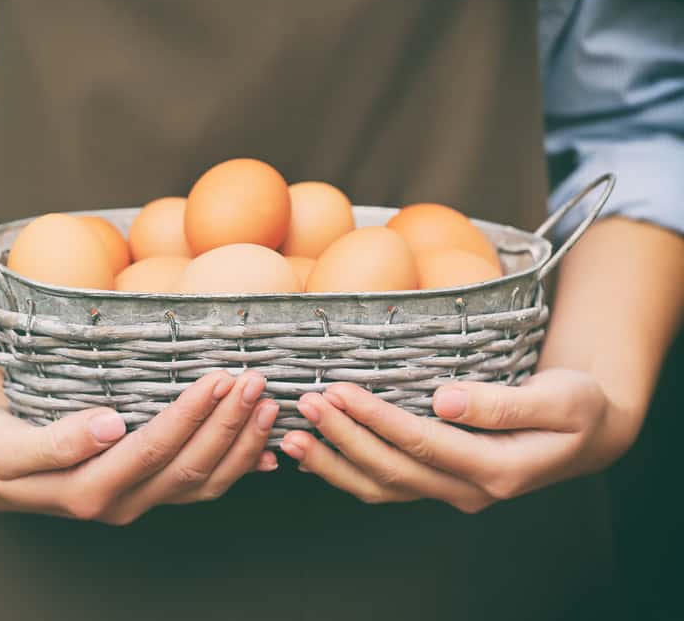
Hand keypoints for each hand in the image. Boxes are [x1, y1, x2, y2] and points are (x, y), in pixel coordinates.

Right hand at [0, 370, 278, 522]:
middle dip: (228, 425)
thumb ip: (56, 441)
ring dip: (241, 444)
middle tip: (254, 381)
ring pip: (205, 482)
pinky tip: (265, 447)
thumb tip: (109, 425)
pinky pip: (203, 486)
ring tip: (268, 404)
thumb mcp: (7, 446)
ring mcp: (140, 500)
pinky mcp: (150, 491)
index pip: (152, 451)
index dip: (190, 417)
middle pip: (189, 468)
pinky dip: (238, 466)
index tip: (218, 378)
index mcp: (89, 491)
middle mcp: (121, 503)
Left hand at [278, 369, 632, 512]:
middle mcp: (469, 489)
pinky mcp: (439, 481)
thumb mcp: (558, 399)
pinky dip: (347, 471)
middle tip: (307, 404)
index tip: (340, 390)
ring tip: (294, 435)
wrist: (587, 432)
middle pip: (393, 469)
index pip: (423, 444)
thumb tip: (443, 400)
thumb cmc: (577, 407)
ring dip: (334, 463)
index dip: (377, 418)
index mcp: (497, 469)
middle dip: (344, 438)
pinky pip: (385, 485)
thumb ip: (501, 402)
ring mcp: (451, 490)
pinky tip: (315, 453)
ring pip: (382, 487)